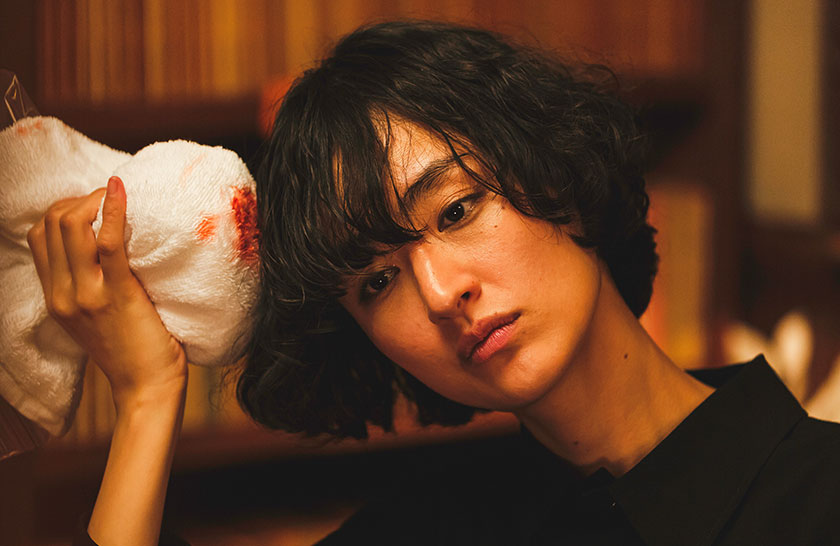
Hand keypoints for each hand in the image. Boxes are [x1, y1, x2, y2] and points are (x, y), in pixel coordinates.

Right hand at [27, 176, 186, 410]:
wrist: (147, 387)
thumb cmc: (132, 349)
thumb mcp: (94, 316)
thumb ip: (87, 285)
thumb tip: (102, 245)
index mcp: (55, 298)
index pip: (38, 235)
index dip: (62, 209)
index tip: (92, 206)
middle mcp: (63, 294)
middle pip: (52, 224)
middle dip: (80, 199)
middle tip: (110, 199)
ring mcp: (87, 294)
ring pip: (73, 226)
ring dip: (96, 200)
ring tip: (117, 195)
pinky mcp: (117, 294)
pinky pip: (109, 242)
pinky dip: (114, 209)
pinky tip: (121, 191)